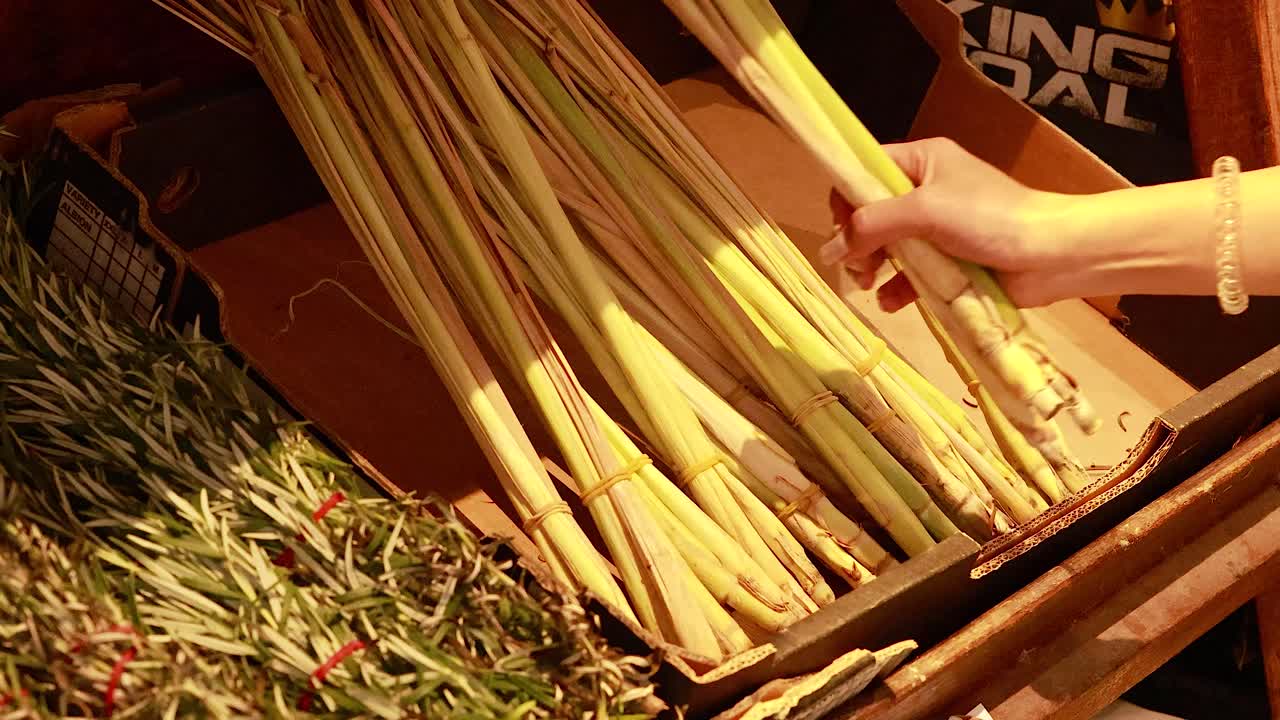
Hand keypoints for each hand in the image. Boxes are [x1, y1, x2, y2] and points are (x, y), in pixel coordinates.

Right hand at [822, 138, 1083, 310]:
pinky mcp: (947, 262)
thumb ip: (872, 224)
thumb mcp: (925, 210)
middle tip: (857, 266)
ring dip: (871, 267)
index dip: (846, 197)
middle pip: (870, 212)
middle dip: (857, 240)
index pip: (865, 169)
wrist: (1051, 255)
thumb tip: (829, 249)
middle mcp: (926, 190)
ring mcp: (936, 228)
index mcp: (922, 161)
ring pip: (885, 246)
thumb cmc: (991, 218)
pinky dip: (895, 288)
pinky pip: (908, 274)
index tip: (841, 229)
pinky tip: (891, 302)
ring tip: (869, 286)